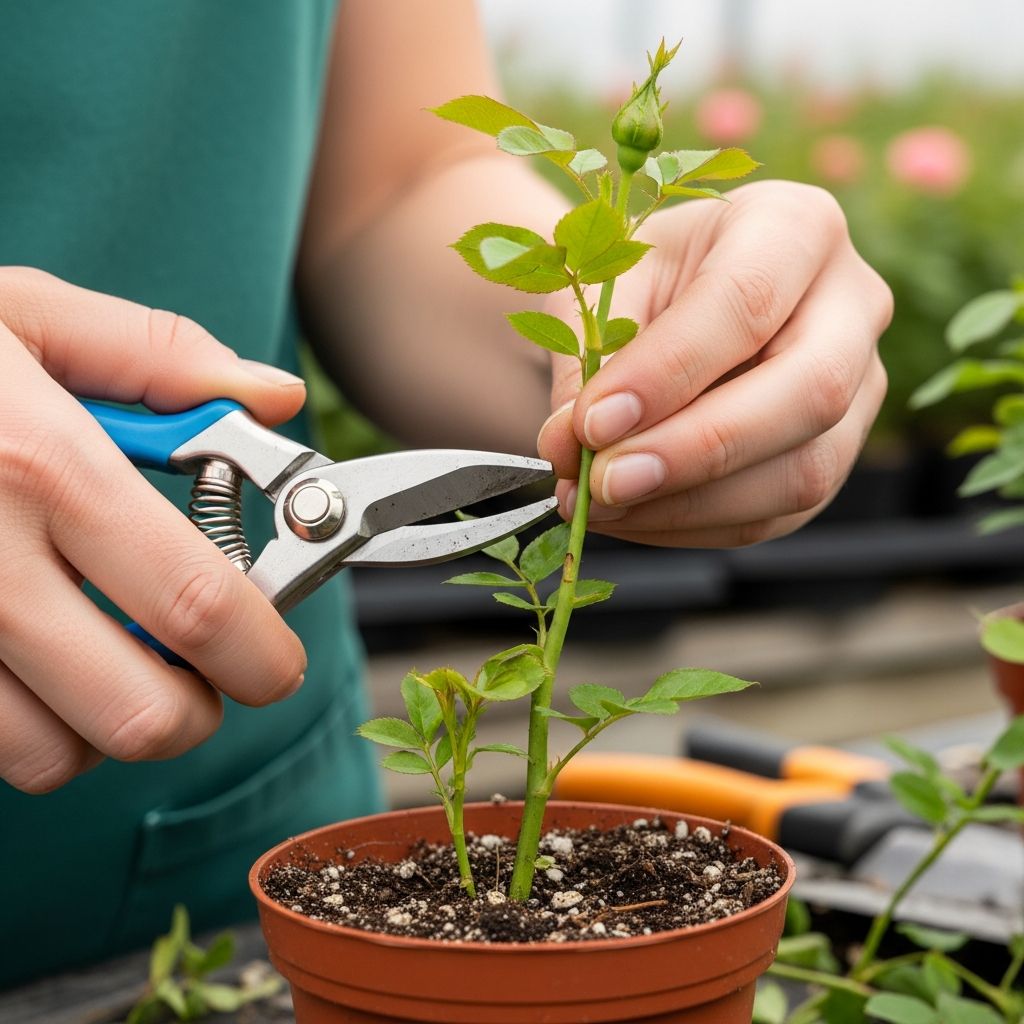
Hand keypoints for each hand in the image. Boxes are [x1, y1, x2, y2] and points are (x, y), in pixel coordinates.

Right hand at [0, 268, 307, 792]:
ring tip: (112, 661)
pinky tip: (34, 666)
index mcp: (41, 467)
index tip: (275, 658)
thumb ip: (161, 357)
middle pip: (137, 713)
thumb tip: (275, 398)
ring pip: (54, 756)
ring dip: (110, 724)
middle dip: (200, 708)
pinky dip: (31, 730)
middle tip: (204, 670)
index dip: (261, 653)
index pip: (196, 603)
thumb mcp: (26, 315)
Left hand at [537, 181, 892, 546]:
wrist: (678, 295)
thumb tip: (570, 449)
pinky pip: (778, 513)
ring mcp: (861, 386)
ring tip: (600, 505)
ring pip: (804, 471)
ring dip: (690, 505)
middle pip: (810, 393)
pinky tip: (632, 516)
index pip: (745, 303)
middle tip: (604, 482)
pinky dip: (695, 526)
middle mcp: (853, 304)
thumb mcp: (607, 283)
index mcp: (795, 226)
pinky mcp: (836, 452)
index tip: (591, 424)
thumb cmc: (646, 274)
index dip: (667, 374)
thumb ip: (590, 357)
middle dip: (697, 451)